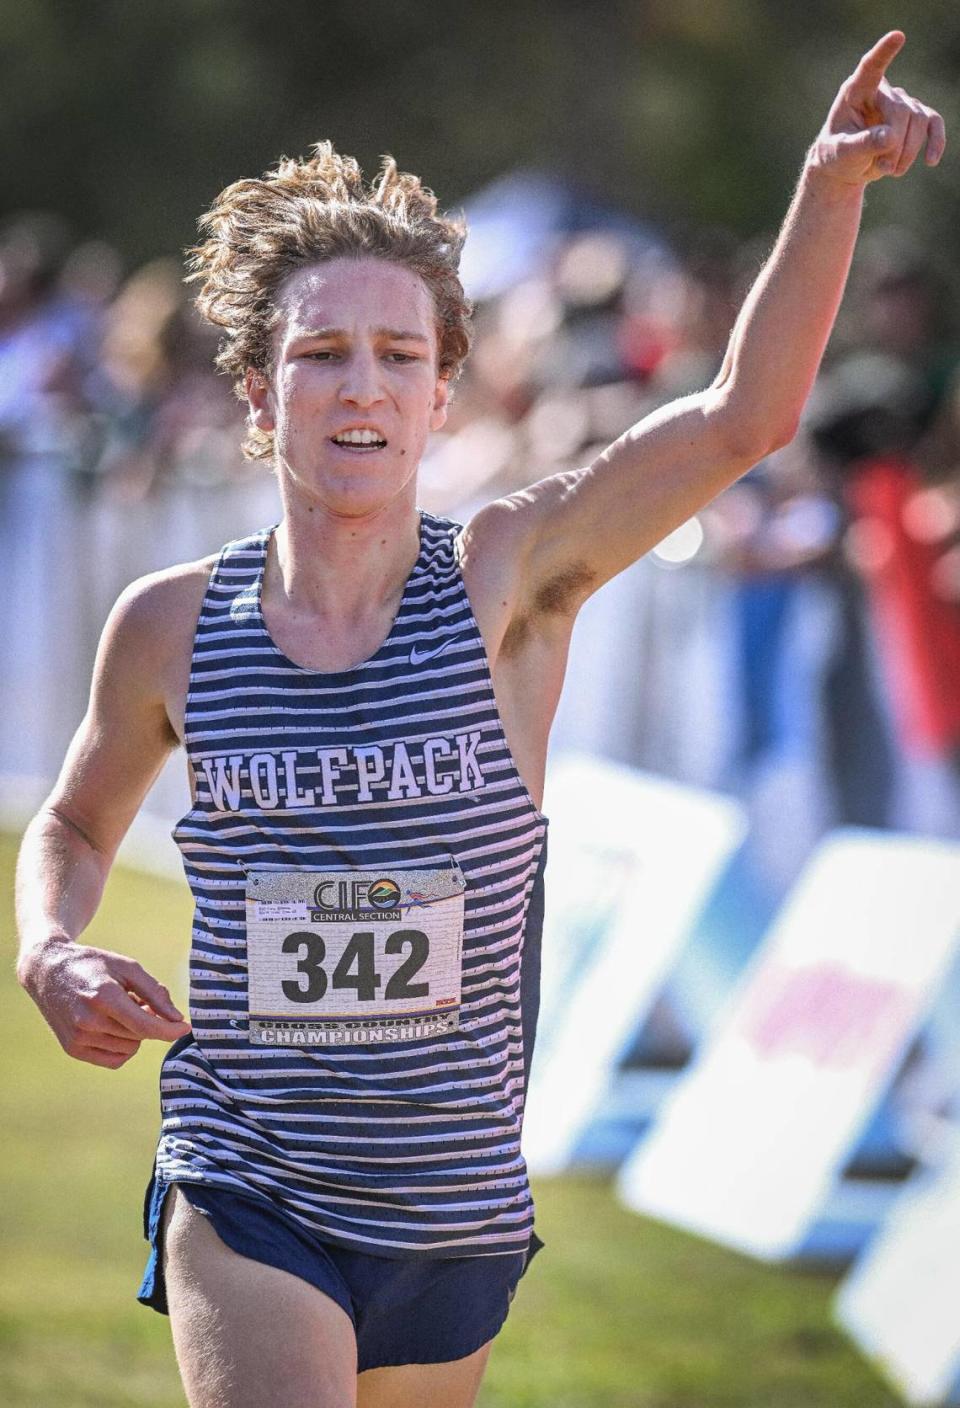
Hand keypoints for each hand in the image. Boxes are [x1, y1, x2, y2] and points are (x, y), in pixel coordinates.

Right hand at [18, 938, 191, 1068]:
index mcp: (104, 997)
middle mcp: (88, 1021)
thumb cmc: (93, 964)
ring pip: (129, 1049)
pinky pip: (114, 1060)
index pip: (145, 1026)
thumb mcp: (127, 967)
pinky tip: (114, 1027)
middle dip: (148, 1021)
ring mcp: (78, 1038)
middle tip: (135, 1000)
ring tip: (119, 1010)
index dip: (170, 1030)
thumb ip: (155, 992)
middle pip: (139, 1036)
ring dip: (134, 1033)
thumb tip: (177, 1018)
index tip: (186, 1027)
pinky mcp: (73, 1049)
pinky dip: (123, 1047)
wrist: (48, 971)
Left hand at [809, 31, 945, 187]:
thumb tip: (890, 137)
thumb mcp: (841, 154)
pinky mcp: (913, 118)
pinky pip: (933, 123)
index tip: (897, 36)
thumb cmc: (836, 155)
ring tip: (890, 170)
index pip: (870, 68)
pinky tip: (930, 160)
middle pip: (901, 110)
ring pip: (919, 120)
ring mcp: (900, 102)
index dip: (883, 53)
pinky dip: (935, 141)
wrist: (845, 166)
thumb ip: (862, 144)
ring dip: (908, 151)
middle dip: (896, 143)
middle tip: (884, 168)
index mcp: (856, 92)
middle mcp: (881, 92)